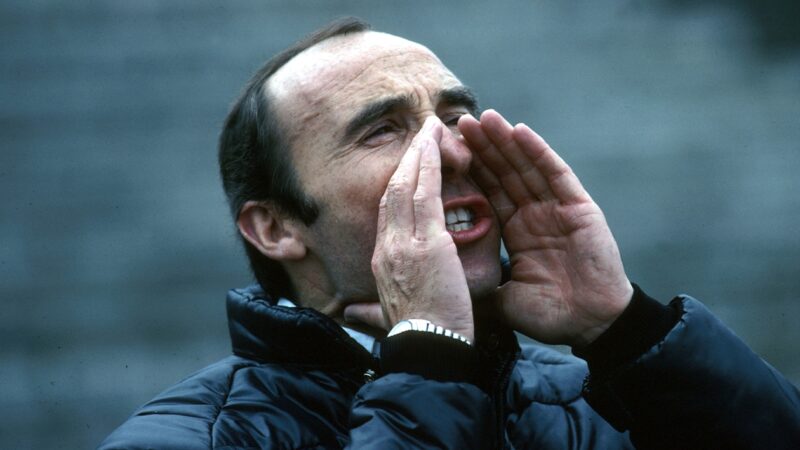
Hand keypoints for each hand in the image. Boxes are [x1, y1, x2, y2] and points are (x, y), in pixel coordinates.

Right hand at [344, 117, 474, 341]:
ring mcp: (404, 242)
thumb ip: (369, 310)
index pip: (386, 211)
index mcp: (380, 261)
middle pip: (392, 190)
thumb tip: (348, 312)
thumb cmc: (418, 337)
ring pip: (406, 184)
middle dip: (406, 159)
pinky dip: (430, 165)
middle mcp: (386, 246)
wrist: (428, 352)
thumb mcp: (386, 318)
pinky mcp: (427, 243)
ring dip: (418, 152)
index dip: (397, 183)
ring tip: (430, 128)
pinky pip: (426, 193)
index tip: (409, 165)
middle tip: (421, 133)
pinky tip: (437, 143)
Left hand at [459, 110, 631, 346]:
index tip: (445, 150)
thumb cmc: (550, 315)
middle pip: (505, 172)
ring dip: (506, 141)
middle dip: (484, 147)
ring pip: (526, 166)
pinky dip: (538, 151)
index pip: (489, 192)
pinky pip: (556, 174)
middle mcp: (535, 214)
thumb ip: (479, 285)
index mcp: (516, 231)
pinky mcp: (579, 207)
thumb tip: (445, 287)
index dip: (470, 170)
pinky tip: (520, 131)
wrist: (590, 326)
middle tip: (459, 121)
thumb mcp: (502, 297)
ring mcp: (557, 208)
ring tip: (485, 117)